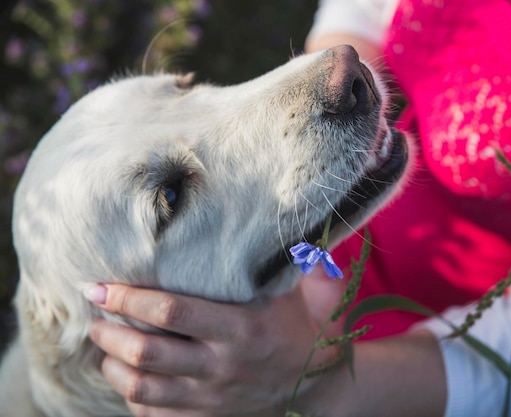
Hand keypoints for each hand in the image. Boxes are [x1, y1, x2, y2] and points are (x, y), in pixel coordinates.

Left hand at [85, 280, 338, 416]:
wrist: (315, 383)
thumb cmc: (294, 325)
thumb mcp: (284, 289)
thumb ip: (263, 257)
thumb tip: (244, 212)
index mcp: (240, 327)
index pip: (172, 311)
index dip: (129, 298)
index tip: (100, 286)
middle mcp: (222, 364)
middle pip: (147, 352)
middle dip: (109, 333)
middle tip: (96, 317)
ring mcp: (212, 396)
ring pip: (142, 387)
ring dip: (112, 365)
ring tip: (104, 347)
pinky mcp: (207, 416)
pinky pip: (154, 413)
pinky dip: (131, 394)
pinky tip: (127, 374)